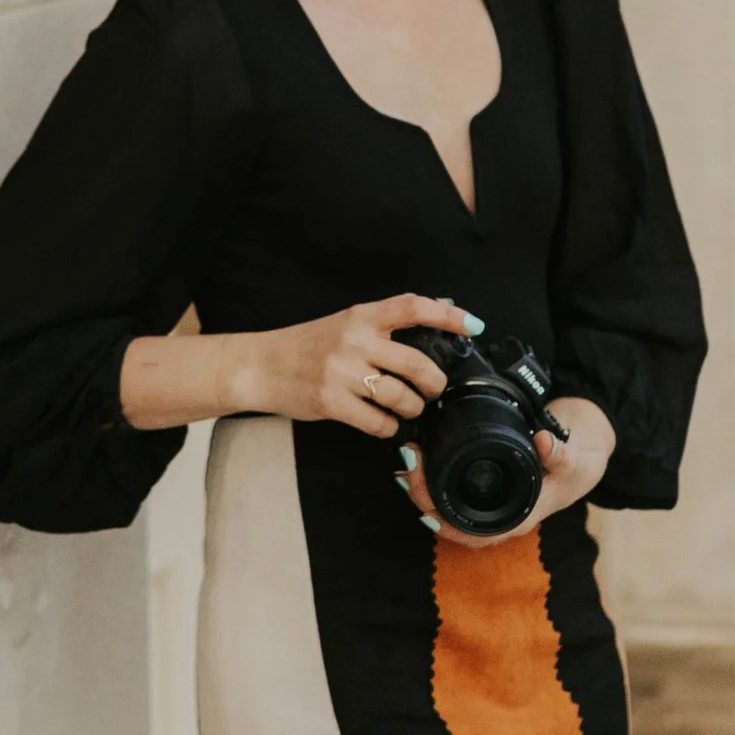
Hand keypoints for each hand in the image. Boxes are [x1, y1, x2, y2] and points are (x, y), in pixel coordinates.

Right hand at [255, 293, 472, 439]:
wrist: (261, 365)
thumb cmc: (307, 346)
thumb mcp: (345, 323)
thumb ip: (382, 324)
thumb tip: (434, 318)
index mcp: (361, 316)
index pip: (413, 306)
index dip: (448, 315)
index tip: (473, 326)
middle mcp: (354, 340)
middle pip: (417, 363)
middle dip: (434, 382)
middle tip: (434, 389)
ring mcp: (342, 372)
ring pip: (401, 397)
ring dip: (412, 408)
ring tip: (408, 408)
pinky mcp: (331, 401)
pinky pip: (377, 422)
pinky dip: (388, 427)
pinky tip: (384, 424)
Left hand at [398, 393, 615, 542]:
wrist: (584, 452)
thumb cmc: (580, 464)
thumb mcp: (578, 460)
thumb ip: (562, 454)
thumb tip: (544, 442)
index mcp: (519, 517)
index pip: (476, 535)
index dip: (448, 527)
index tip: (425, 508)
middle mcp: (500, 514)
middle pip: (453, 519)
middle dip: (425, 498)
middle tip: (407, 469)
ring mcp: (491, 500)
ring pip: (449, 503)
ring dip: (424, 487)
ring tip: (406, 463)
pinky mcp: (485, 482)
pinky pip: (452, 486)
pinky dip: (433, 476)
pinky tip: (420, 460)